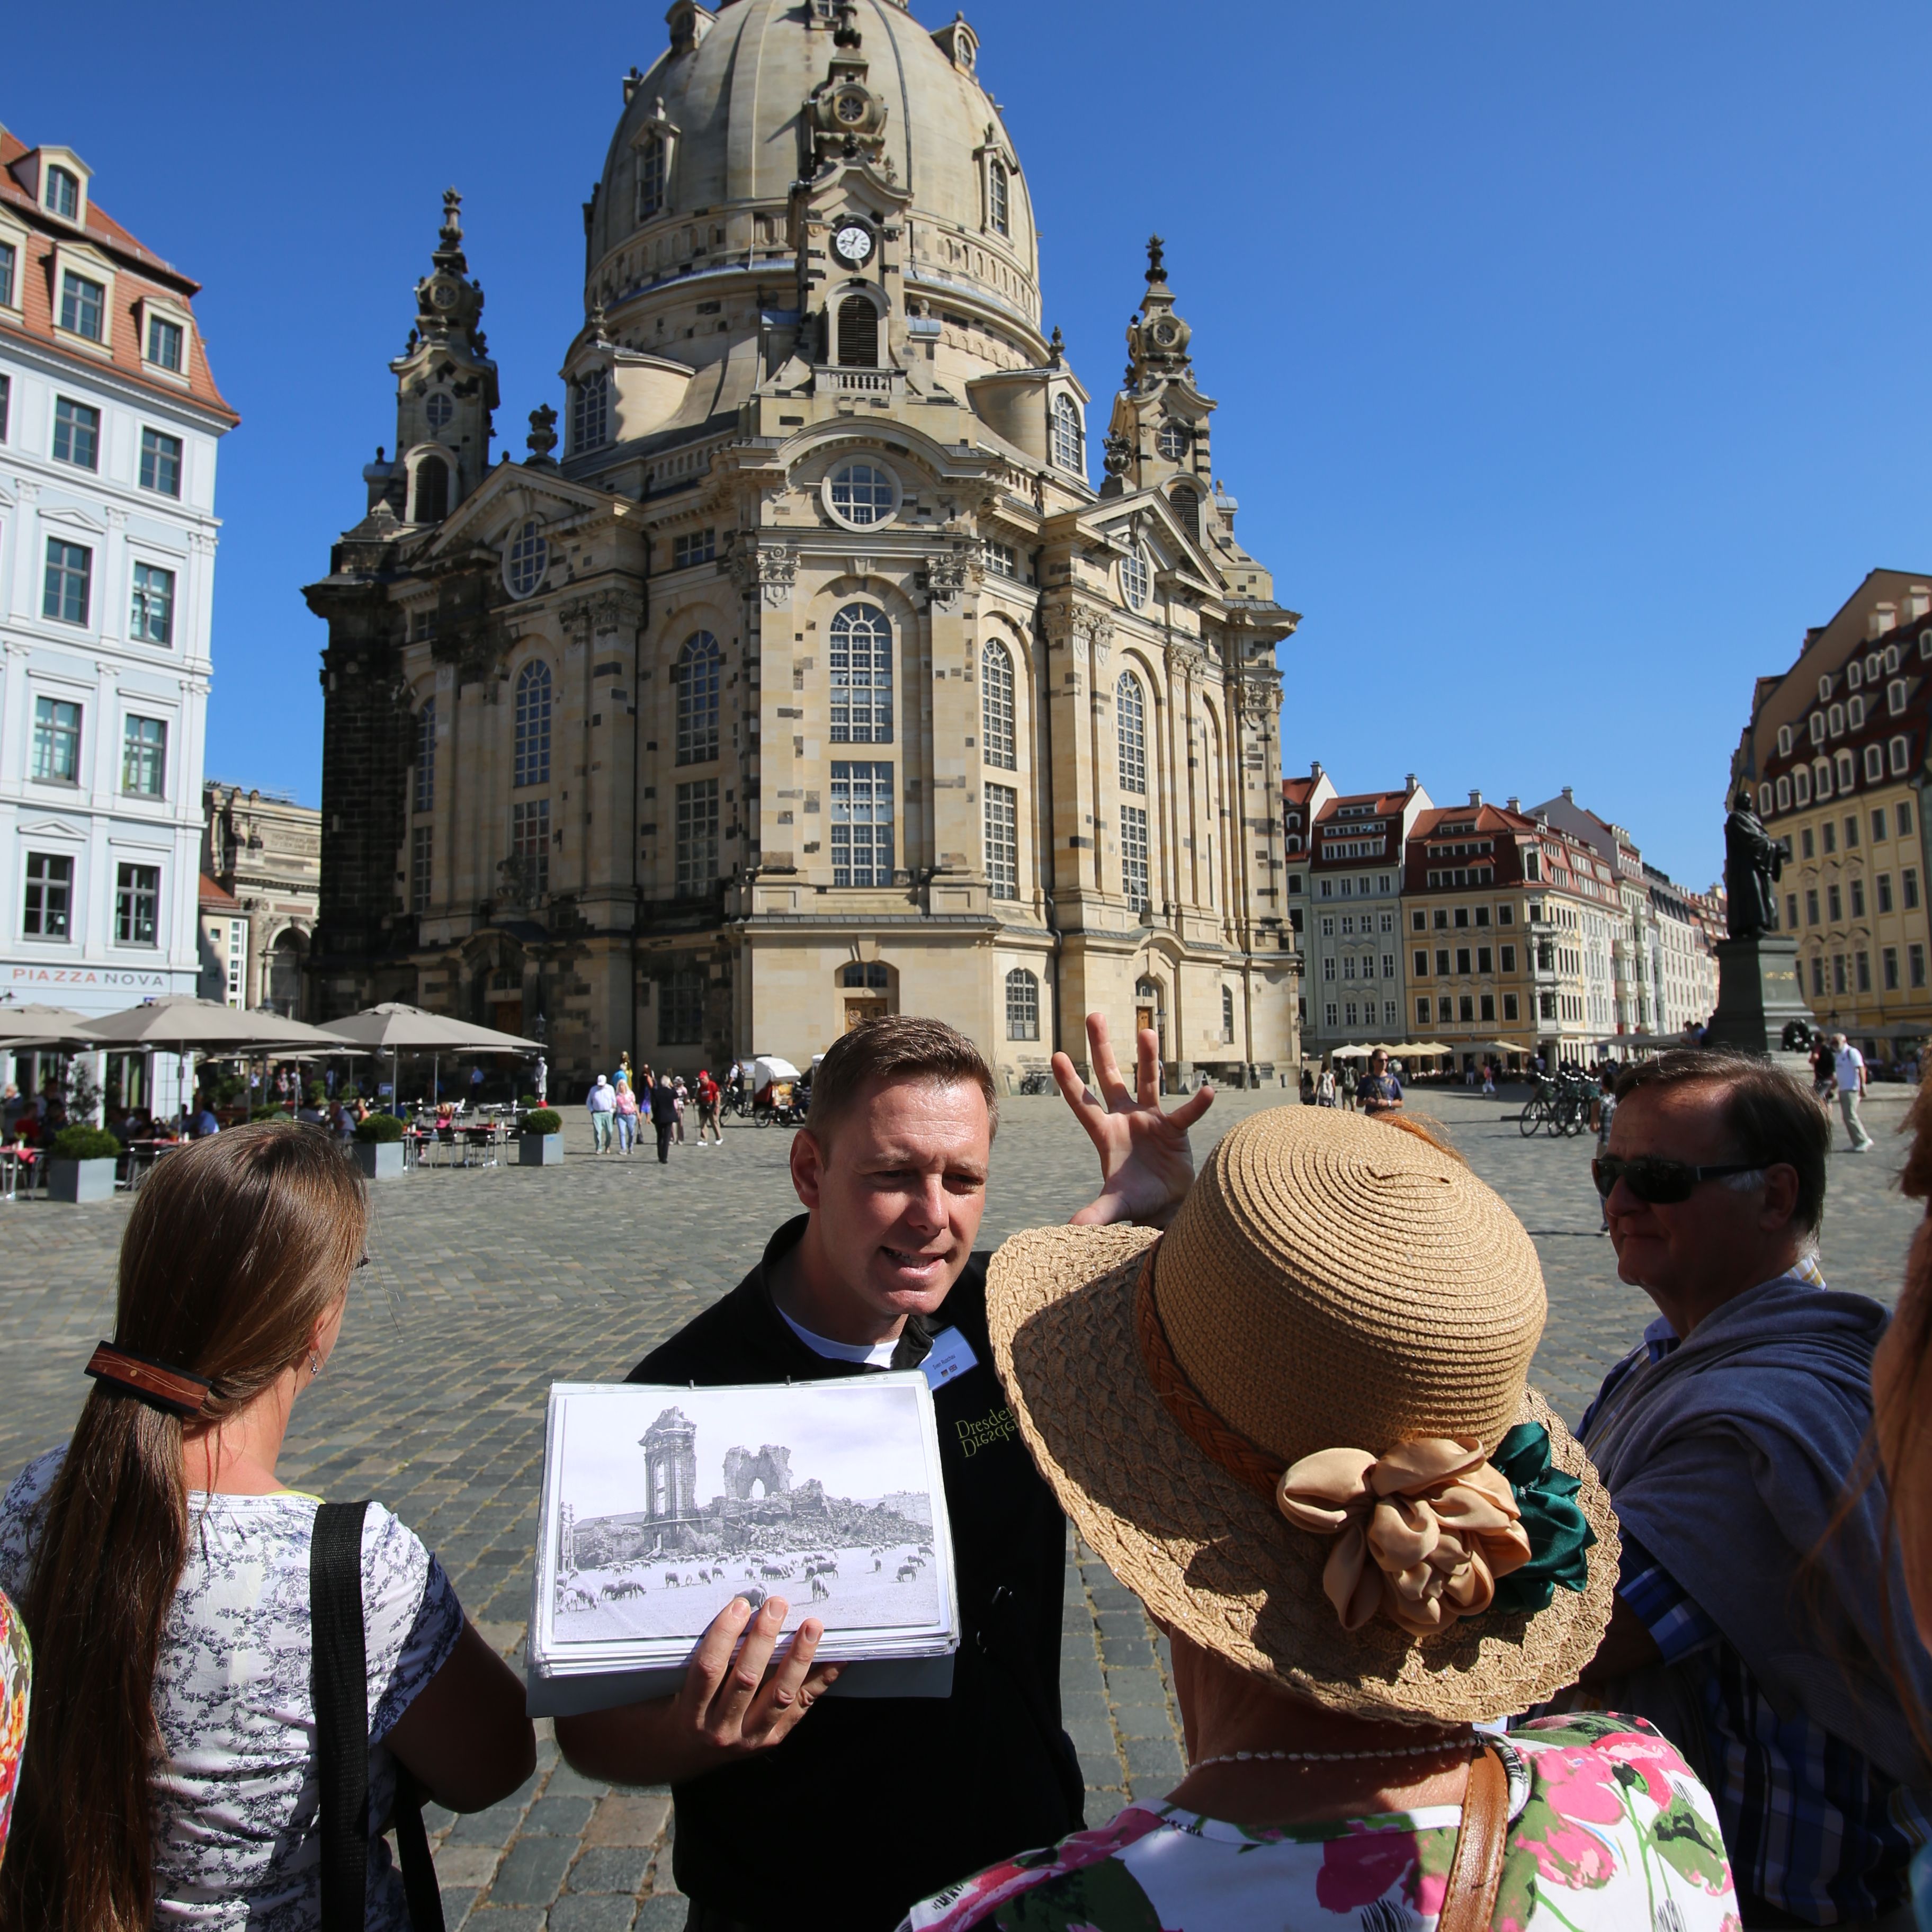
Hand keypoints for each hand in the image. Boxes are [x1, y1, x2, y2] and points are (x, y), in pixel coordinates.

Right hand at [555, 1594, 838, 1787]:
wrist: (670, 1756)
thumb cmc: (662, 1706)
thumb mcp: (656, 1686)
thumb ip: (666, 1655)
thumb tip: (667, 1604)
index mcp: (686, 1718)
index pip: (706, 1672)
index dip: (723, 1637)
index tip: (737, 1604)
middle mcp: (718, 1733)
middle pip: (745, 1681)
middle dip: (763, 1639)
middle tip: (776, 1602)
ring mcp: (747, 1740)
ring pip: (778, 1697)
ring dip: (798, 1659)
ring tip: (812, 1624)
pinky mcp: (769, 1741)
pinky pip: (800, 1710)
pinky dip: (821, 1683)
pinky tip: (840, 1657)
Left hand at [1054, 1012, 1213, 1228]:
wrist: (1167, 1205)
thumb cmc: (1136, 1200)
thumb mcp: (1115, 1205)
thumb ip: (1095, 1213)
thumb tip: (1069, 1230)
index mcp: (1104, 1133)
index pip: (1082, 1103)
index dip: (1070, 1082)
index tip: (1056, 1055)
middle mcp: (1124, 1118)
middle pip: (1110, 1077)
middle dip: (1101, 1048)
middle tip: (1093, 1016)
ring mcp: (1150, 1119)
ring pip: (1147, 1080)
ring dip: (1147, 1057)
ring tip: (1145, 1030)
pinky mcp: (1175, 1128)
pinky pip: (1186, 1113)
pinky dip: (1197, 1104)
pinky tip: (1207, 1090)